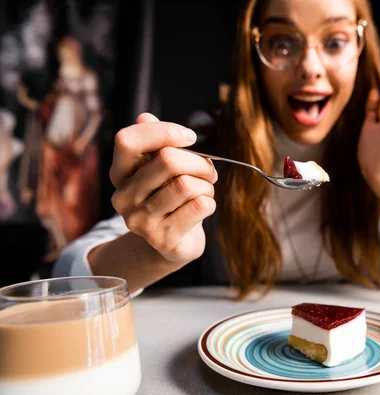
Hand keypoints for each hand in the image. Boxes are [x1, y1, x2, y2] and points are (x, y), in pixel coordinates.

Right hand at [110, 113, 217, 264]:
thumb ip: (155, 144)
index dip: (164, 132)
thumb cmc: (171, 198)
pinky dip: (210, 201)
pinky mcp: (162, 238)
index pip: (128, 140)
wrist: (173, 244)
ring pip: (186, 185)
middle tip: (209, 170)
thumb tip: (144, 117)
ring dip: (206, 184)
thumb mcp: (161, 169)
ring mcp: (140, 220)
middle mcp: (123, 196)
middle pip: (168, 160)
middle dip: (199, 161)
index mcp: (120, 172)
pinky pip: (199, 206)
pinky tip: (204, 206)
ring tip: (206, 189)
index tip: (190, 137)